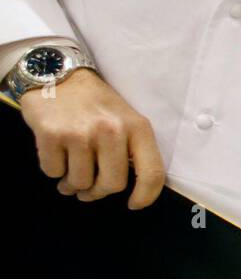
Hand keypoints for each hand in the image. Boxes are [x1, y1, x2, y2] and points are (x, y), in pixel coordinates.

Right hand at [19, 68, 165, 208]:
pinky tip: (57, 156)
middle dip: (98, 192)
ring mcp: (81, 133)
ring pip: (80, 182)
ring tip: (71, 173)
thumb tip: (134, 188)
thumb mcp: (127, 118)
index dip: (145, 196)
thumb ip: (133, 149)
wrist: (59, 74)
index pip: (152, 173)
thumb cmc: (96, 103)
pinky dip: (53, 170)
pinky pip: (53, 171)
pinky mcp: (52, 134)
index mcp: (137, 127)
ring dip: (72, 184)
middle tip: (90, 189)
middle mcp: (112, 130)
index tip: (134, 204)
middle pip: (112, 185)